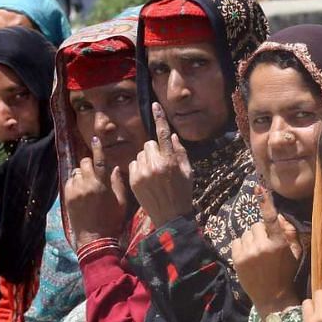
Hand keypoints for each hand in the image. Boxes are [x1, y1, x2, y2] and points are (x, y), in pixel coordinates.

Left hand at [64, 135, 130, 249]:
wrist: (94, 239)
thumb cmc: (111, 221)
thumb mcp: (121, 202)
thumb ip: (118, 183)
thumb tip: (115, 168)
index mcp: (101, 184)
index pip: (99, 160)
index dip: (98, 148)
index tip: (96, 138)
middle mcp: (86, 184)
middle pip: (85, 163)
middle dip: (90, 165)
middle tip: (95, 173)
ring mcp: (75, 190)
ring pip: (76, 172)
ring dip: (82, 174)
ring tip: (88, 184)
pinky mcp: (67, 197)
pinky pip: (70, 182)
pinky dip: (75, 183)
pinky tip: (81, 191)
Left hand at [129, 103, 193, 226]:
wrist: (170, 217)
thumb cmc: (183, 193)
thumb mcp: (188, 172)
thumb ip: (180, 152)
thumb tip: (172, 136)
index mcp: (170, 161)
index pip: (164, 134)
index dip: (159, 118)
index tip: (154, 105)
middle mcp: (155, 165)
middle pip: (149, 144)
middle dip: (155, 150)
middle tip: (161, 163)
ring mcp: (142, 173)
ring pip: (140, 154)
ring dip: (146, 160)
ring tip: (154, 174)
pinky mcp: (133, 181)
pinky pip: (133, 164)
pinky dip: (139, 168)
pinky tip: (146, 179)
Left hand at [231, 186, 301, 316]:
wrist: (273, 298)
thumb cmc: (287, 273)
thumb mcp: (295, 253)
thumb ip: (289, 232)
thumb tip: (276, 215)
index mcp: (279, 244)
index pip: (270, 218)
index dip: (265, 202)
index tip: (258, 188)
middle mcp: (262, 247)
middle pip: (256, 225)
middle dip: (261, 232)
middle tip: (267, 246)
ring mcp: (248, 254)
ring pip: (246, 234)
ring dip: (251, 240)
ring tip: (258, 254)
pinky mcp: (237, 260)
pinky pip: (237, 242)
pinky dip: (243, 246)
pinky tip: (250, 257)